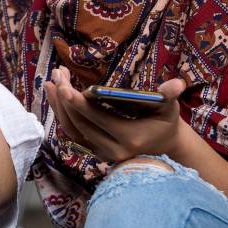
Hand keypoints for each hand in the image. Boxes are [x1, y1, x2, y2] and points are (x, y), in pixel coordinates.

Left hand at [44, 65, 188, 163]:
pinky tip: (56, 96)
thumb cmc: (165, 123)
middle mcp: (113, 149)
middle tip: (57, 74)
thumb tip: (176, 84)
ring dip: (59, 106)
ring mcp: (102, 152)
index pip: (98, 119)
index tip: (64, 85)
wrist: (164, 148)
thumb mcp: (169, 108)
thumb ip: (169, 96)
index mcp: (130, 138)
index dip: (79, 103)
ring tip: (51, 82)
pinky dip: (63, 114)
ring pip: (73, 130)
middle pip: (80, 123)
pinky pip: (74, 133)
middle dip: (65, 98)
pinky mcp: (95, 150)